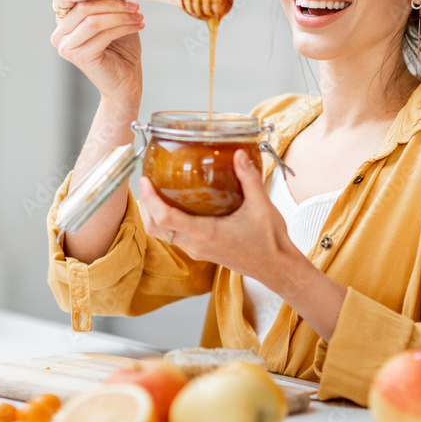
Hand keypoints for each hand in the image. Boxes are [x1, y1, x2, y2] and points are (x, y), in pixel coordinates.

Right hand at [51, 0, 144, 105]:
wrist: (126, 80)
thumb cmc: (120, 47)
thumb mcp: (114, 13)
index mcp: (64, 17)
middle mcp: (59, 32)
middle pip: (83, 6)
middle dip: (112, 2)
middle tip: (134, 3)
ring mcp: (66, 46)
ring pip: (93, 20)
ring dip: (120, 15)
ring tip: (138, 16)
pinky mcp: (80, 57)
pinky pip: (101, 34)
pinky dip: (122, 27)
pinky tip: (137, 27)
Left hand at [138, 149, 299, 286]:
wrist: (275, 267)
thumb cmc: (269, 242)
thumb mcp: (261, 205)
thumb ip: (249, 177)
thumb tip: (238, 154)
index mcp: (206, 234)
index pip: (166, 218)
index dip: (151, 199)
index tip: (145, 181)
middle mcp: (196, 245)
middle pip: (155, 228)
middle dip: (146, 205)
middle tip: (145, 182)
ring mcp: (197, 250)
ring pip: (162, 234)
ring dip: (153, 214)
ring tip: (154, 190)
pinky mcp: (201, 251)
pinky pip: (174, 236)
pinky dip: (166, 220)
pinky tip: (174, 203)